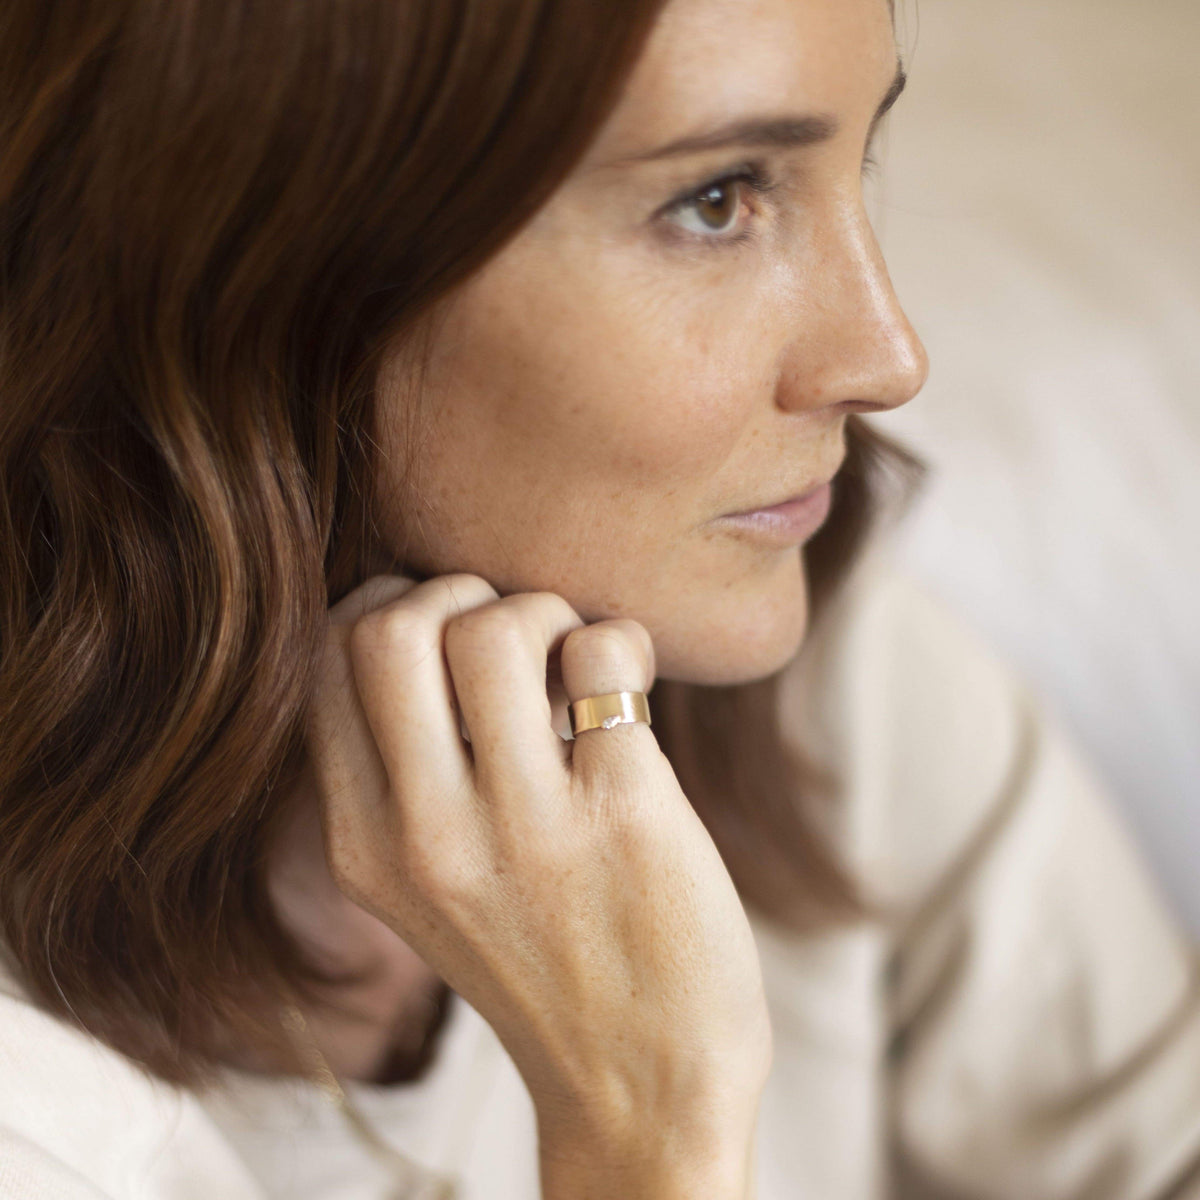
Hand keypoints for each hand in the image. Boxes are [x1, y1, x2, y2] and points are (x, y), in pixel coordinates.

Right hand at [306, 572, 771, 1190]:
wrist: (642, 1079)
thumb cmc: (541, 955)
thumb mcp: (423, 884)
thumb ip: (398, 771)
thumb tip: (423, 619)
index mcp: (364, 845)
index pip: (324, 660)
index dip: (385, 607)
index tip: (442, 629)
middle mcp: (428, 836)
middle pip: (393, 627)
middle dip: (457, 592)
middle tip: (511, 636)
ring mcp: (527, 826)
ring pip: (500, 627)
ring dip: (547, 612)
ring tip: (575, 665)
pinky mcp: (625, 812)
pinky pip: (604, 655)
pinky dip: (621, 646)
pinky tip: (630, 693)